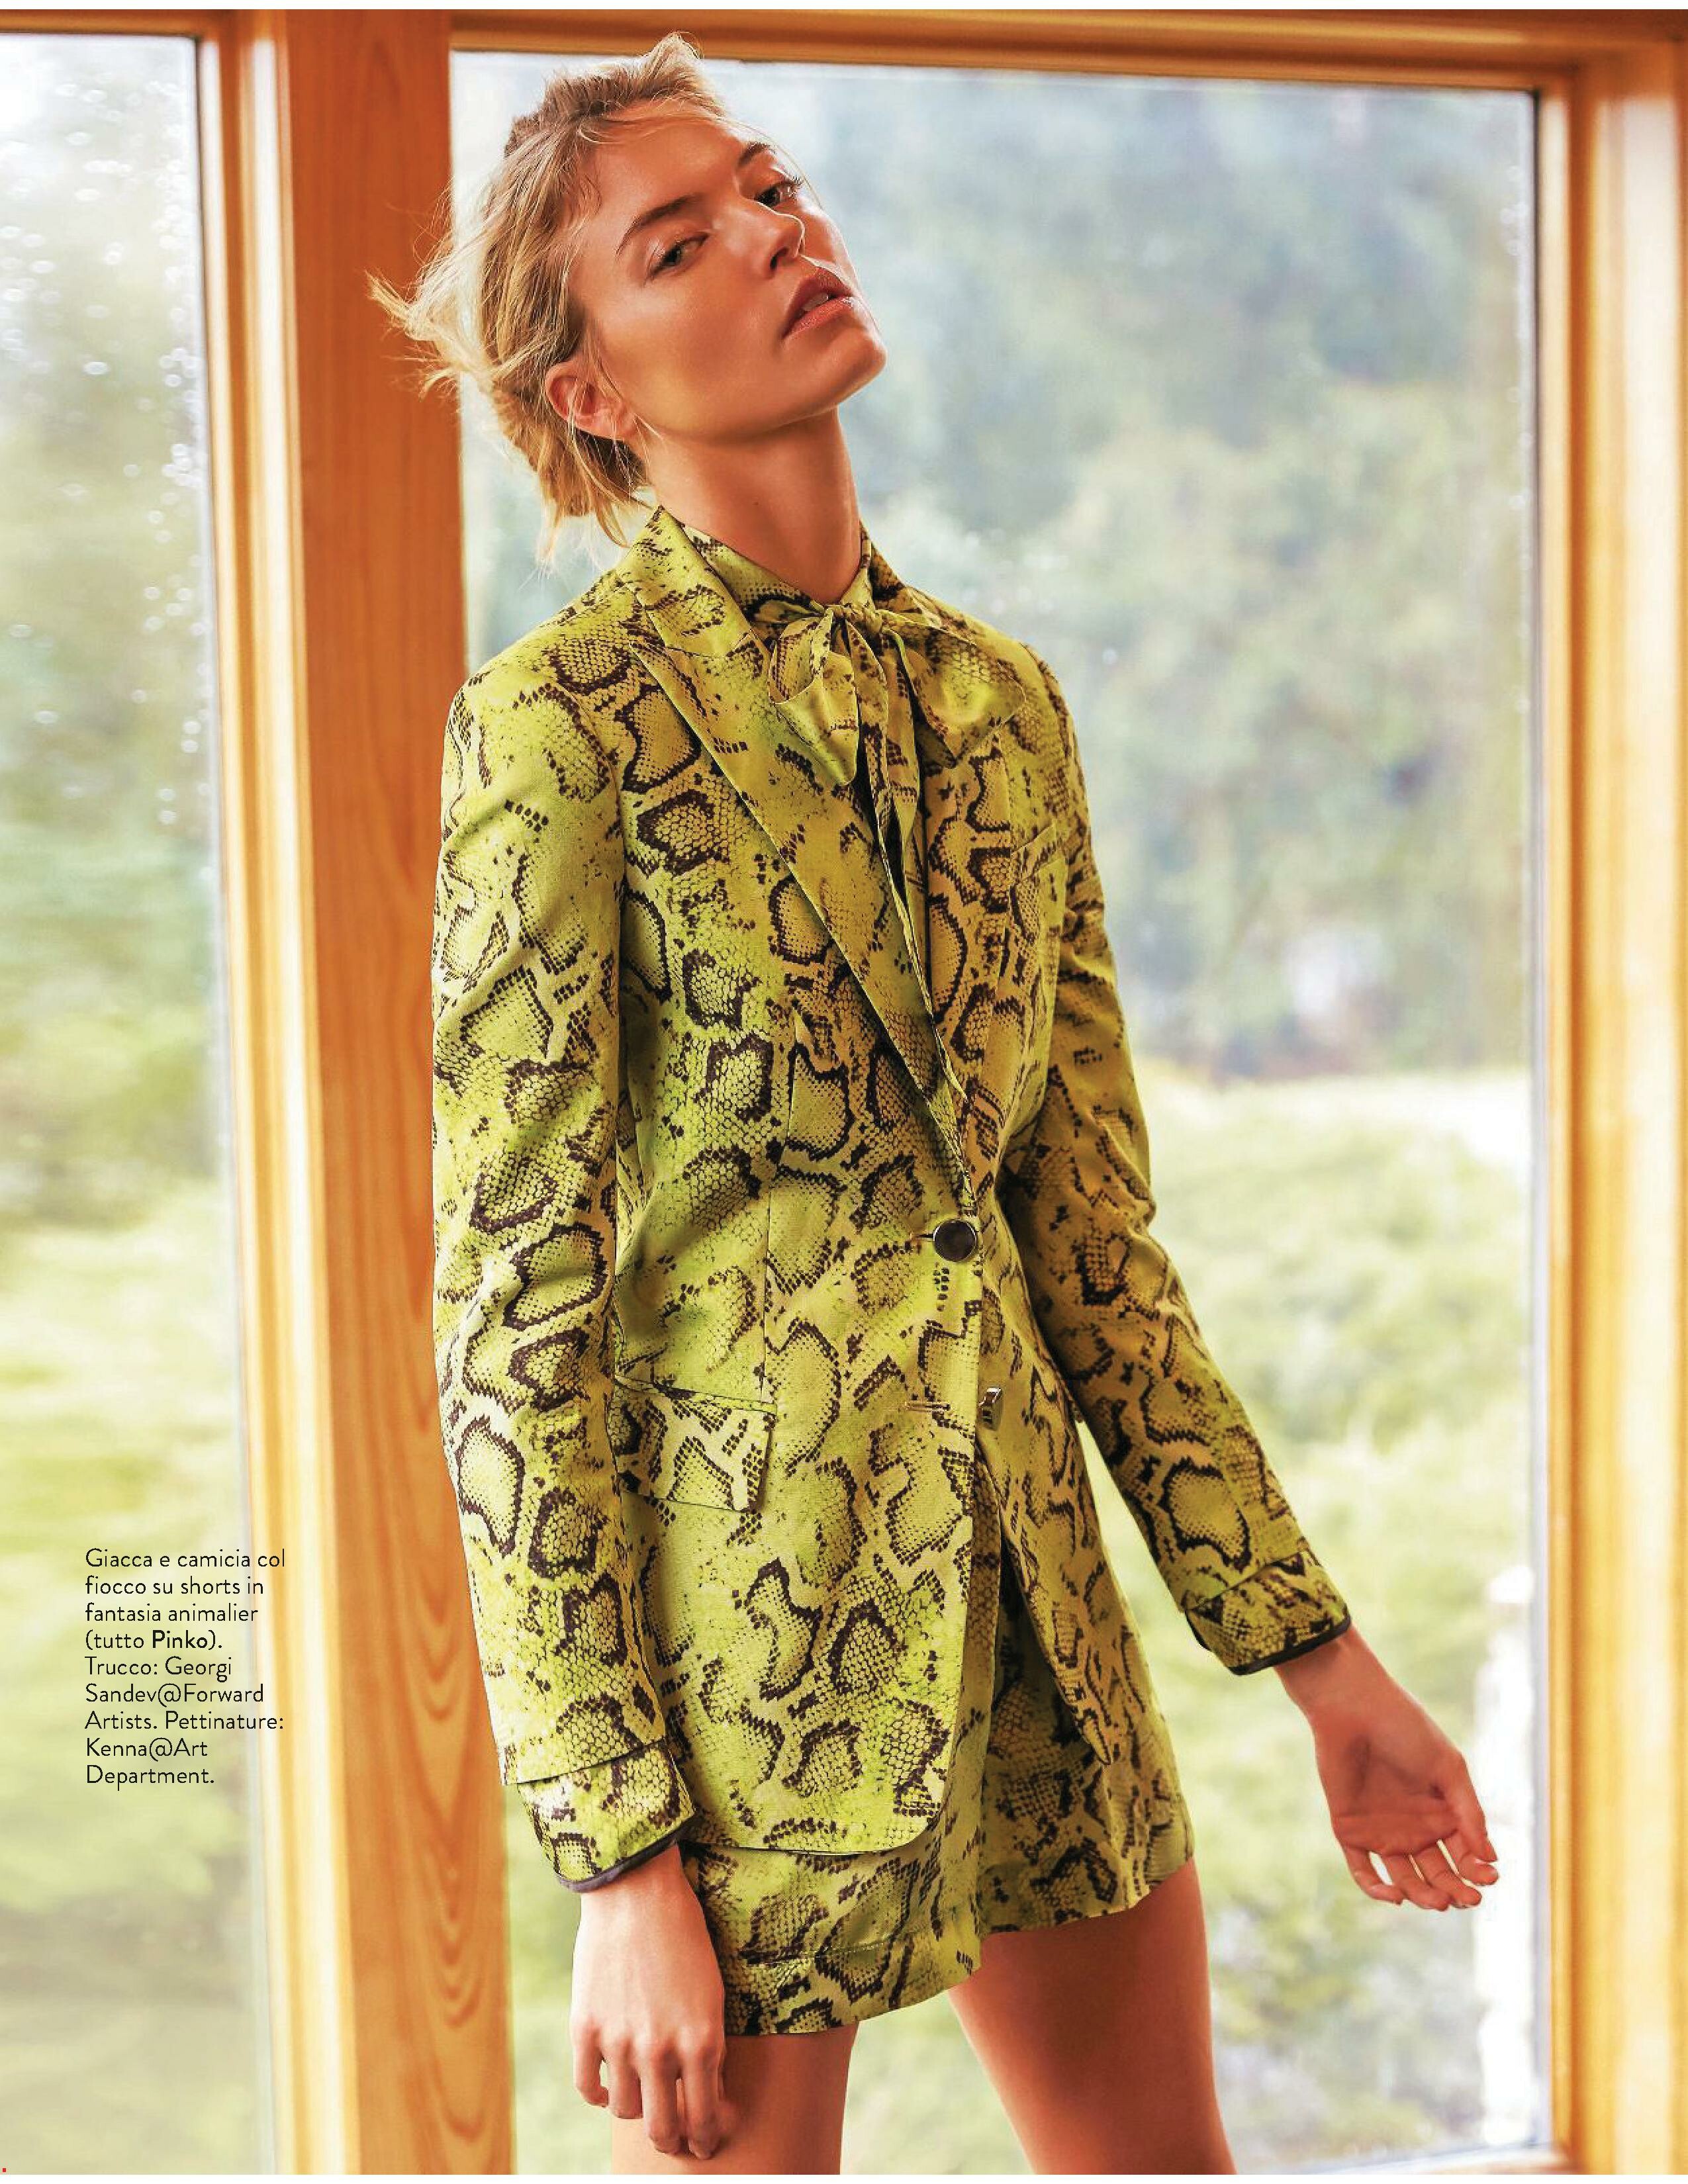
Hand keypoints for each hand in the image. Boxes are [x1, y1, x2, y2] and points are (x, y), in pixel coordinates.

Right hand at [571, 1843, 735, 2160]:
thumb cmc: (685, 1937)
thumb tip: (705, 2097)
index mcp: (702, 2042)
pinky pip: (589, 2087)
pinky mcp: (585, 2029)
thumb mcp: (712, 1994)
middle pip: (662, 2128)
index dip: (706, 2140)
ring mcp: (619, 2042)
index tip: (704, 2145)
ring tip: (643, 2094)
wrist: (638, 1893)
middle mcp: (661, 2051)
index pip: (705, 2119)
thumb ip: (708, 2049)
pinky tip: (609, 2087)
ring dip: (636, 2108)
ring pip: (626, 2111)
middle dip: (671, 2138)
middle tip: (674, 2134)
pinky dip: (599, 2094)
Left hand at [1274, 1625, 1501, 1910]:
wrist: (1353, 1707)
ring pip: (1406, 1881)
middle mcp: (1415, 1828)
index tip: (1489, 1877)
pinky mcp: (1351, 1830)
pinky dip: (1377, 1890)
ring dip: (1422, 1896)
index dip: (1478, 1871)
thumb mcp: (1448, 1768)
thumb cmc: (1406, 1728)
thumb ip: (1469, 1811)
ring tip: (1438, 1900)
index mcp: (1443, 1813)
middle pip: (1439, 1874)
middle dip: (1455, 1890)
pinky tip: (1396, 1895)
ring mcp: (1383, 1832)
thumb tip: (1491, 1858)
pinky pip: (1364, 1872)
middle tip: (1467, 1899)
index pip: (1465, 1856)